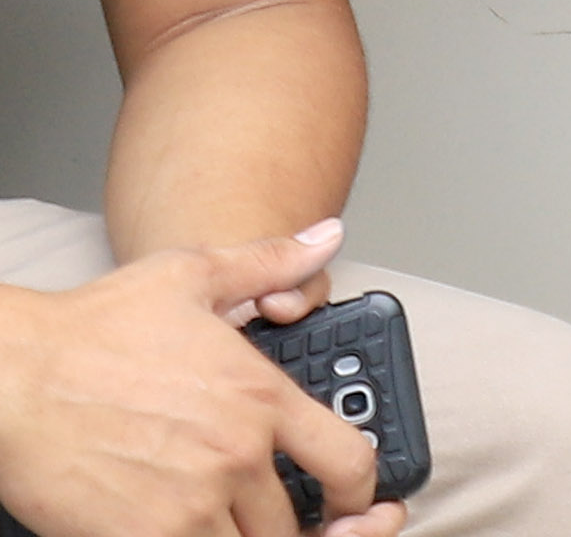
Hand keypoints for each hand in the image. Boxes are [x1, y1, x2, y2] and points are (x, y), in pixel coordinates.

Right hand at [0, 230, 396, 536]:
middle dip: (288, 525)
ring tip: (226, 528)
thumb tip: (326, 238)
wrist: (11, 376)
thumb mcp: (192, 274)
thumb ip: (269, 264)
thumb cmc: (89, 328)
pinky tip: (180, 534)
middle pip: (293, 522)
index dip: (361, 491)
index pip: (348, 460)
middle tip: (268, 520)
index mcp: (260, 398)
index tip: (353, 501)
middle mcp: (235, 455)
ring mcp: (187, 505)